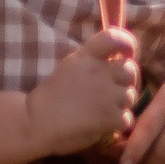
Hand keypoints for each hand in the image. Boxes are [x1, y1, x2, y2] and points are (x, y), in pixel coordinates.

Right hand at [28, 29, 139, 154]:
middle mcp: (99, 72)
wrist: (34, 123)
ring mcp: (106, 94)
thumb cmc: (50, 98)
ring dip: (120, 105)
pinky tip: (100, 125)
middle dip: (124, 83)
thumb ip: (92, 61)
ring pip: (130, 96)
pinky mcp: (110, 116)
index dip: (127, 44)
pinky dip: (116, 124)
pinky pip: (127, 118)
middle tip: (110, 94)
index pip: (114, 38)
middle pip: (130, 71)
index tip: (126, 54)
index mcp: (86, 58)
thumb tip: (118, 61)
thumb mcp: (69, 68)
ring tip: (100, 112)